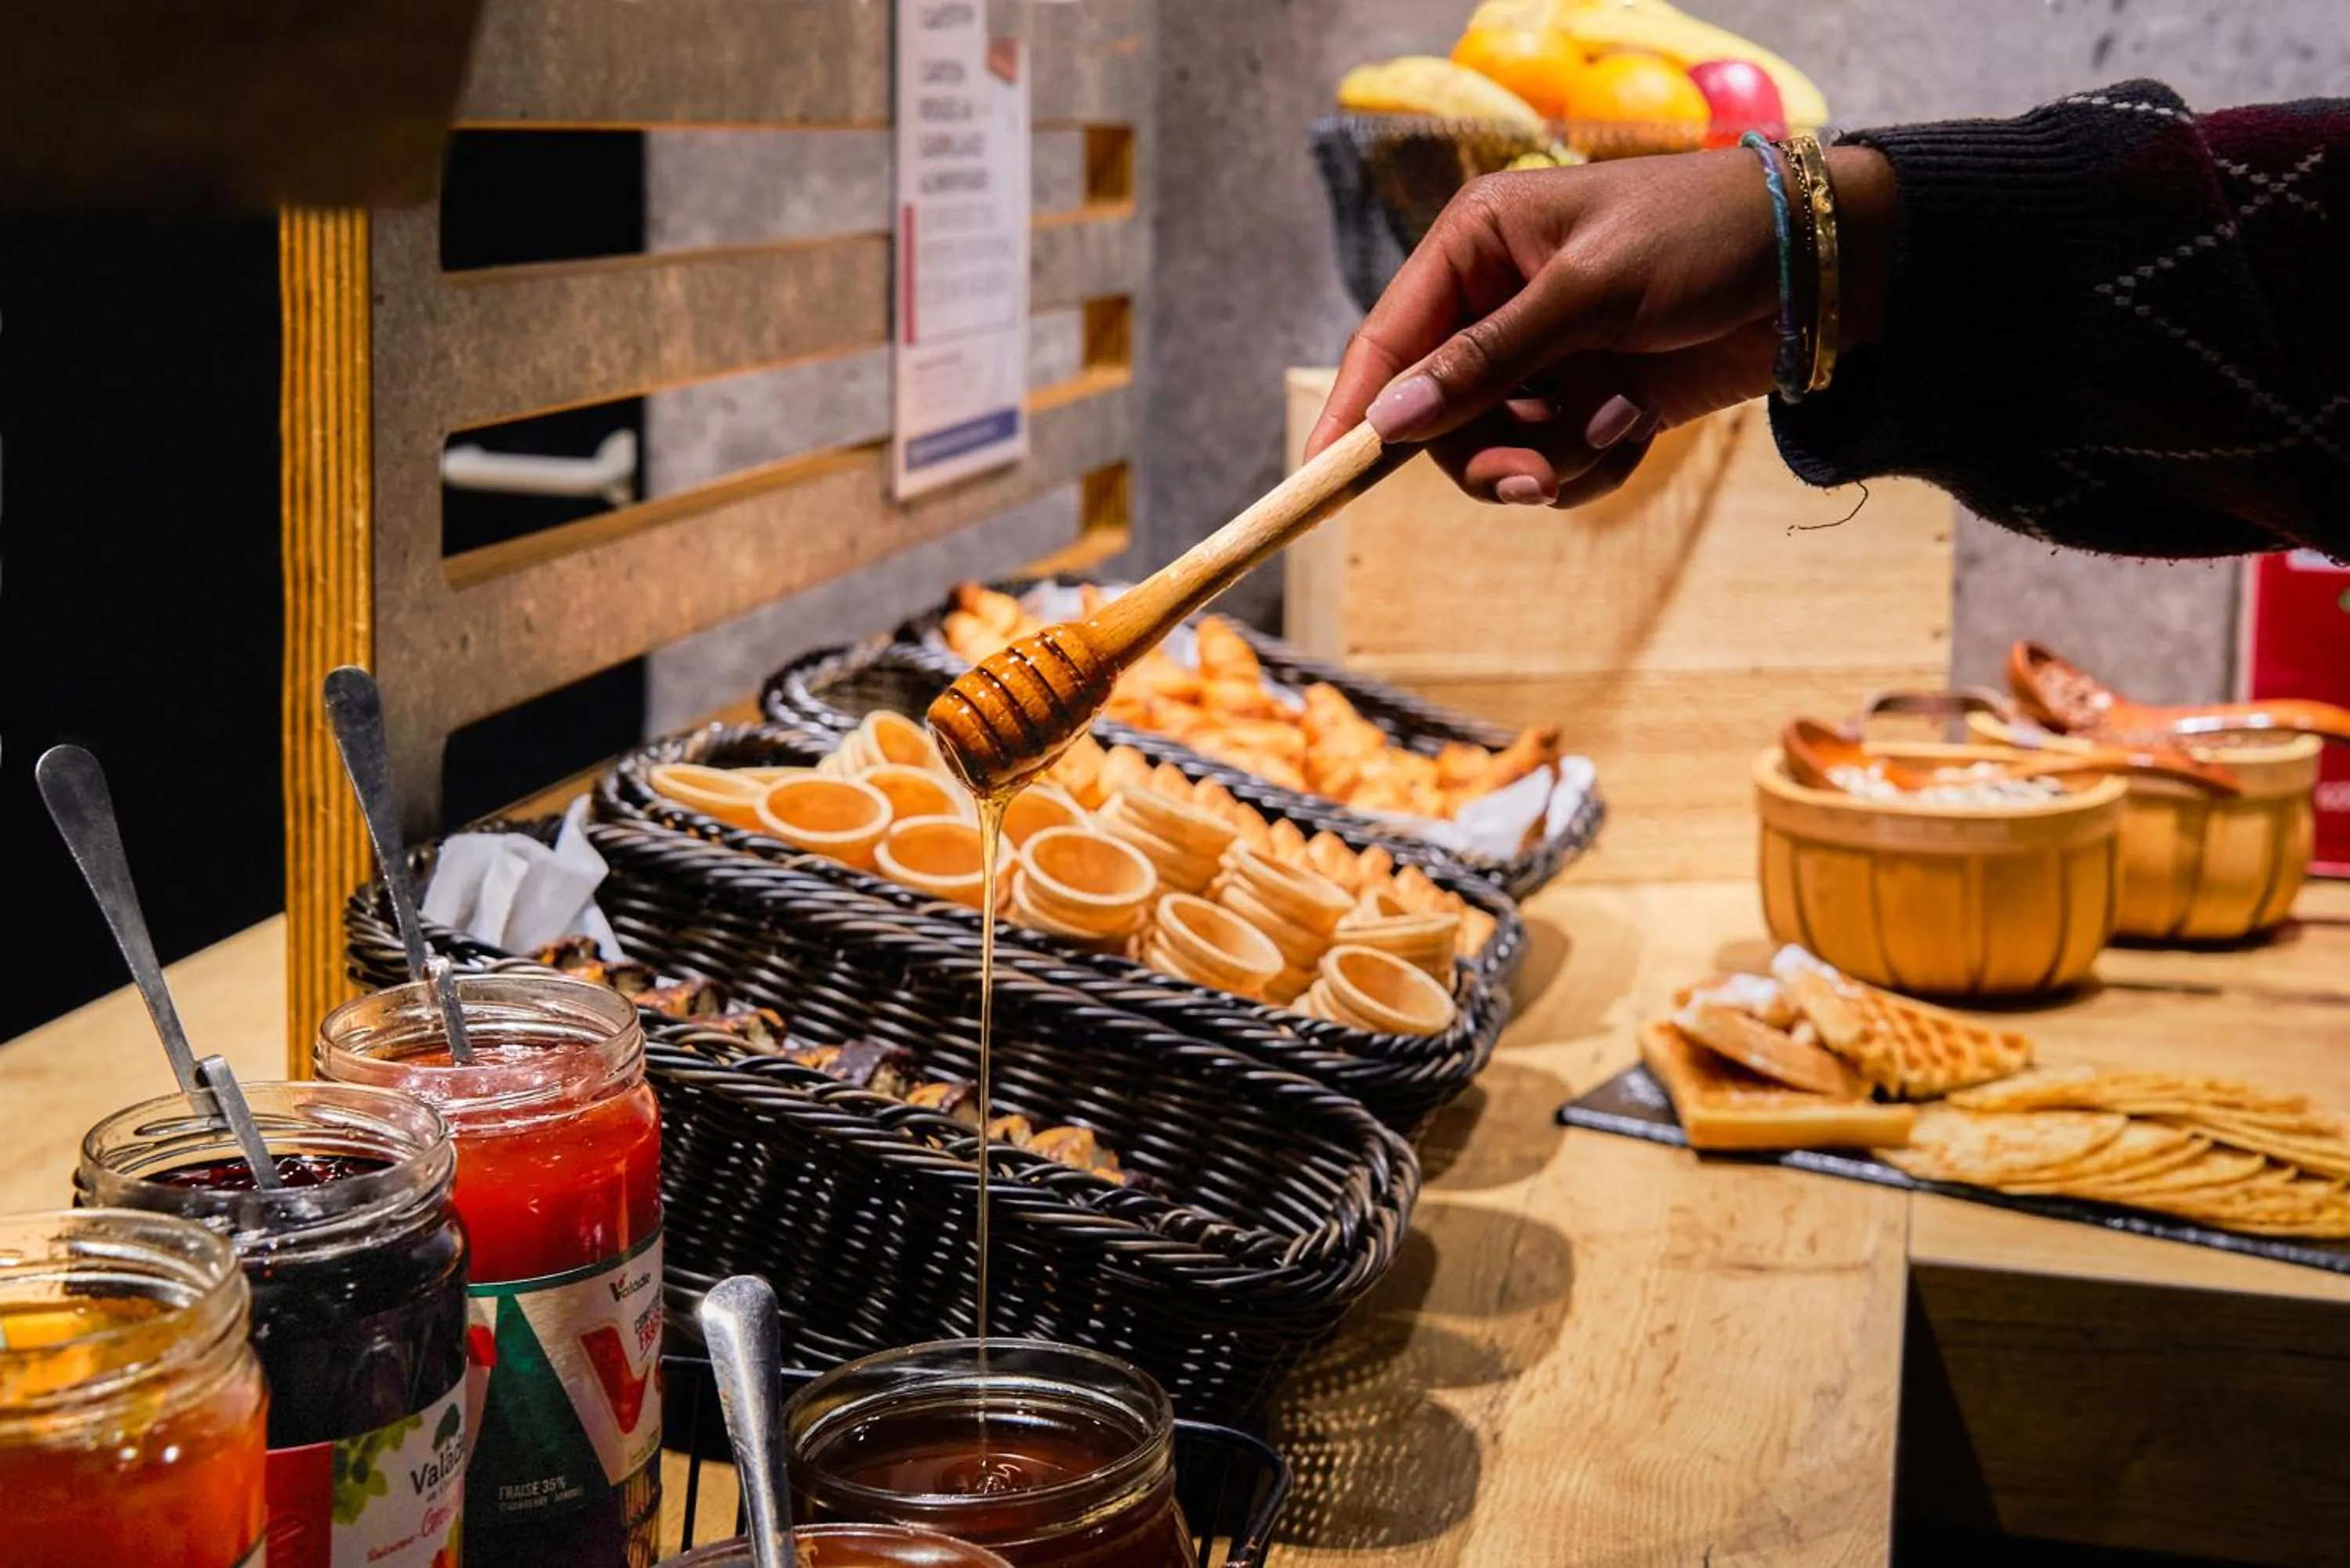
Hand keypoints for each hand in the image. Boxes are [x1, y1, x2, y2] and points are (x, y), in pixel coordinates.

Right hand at [1306, 145, 1894, 506]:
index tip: (1317, 481)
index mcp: (1477, 247)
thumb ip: (1486, 361)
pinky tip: (1638, 421)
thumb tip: (1391, 420)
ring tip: (1612, 428)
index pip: (1387, 342)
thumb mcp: (1587, 293)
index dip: (1352, 414)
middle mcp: (1498, 303)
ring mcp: (1545, 358)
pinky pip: (1556, 463)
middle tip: (1531, 482)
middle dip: (1484, 455)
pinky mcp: (1590, 400)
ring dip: (1551, 459)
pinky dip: (1594, 460)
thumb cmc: (1701, 240)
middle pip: (1437, 417)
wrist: (1818, 269)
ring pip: (1498, 450)